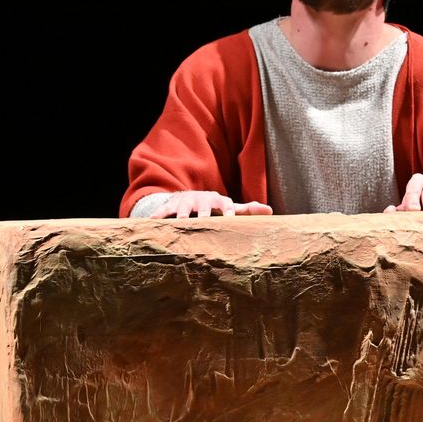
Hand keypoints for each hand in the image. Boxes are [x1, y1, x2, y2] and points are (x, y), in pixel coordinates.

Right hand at [153, 191, 273, 217]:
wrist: (190, 199)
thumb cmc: (215, 208)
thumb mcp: (230, 208)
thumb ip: (248, 210)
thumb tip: (270, 210)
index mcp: (218, 200)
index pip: (225, 203)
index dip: (227, 210)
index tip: (229, 218)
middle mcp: (202, 199)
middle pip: (204, 205)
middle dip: (204, 212)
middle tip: (204, 221)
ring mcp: (185, 202)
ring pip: (184, 208)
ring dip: (183, 214)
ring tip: (182, 222)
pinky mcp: (170, 205)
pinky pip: (163, 211)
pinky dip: (159, 216)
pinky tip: (152, 222)